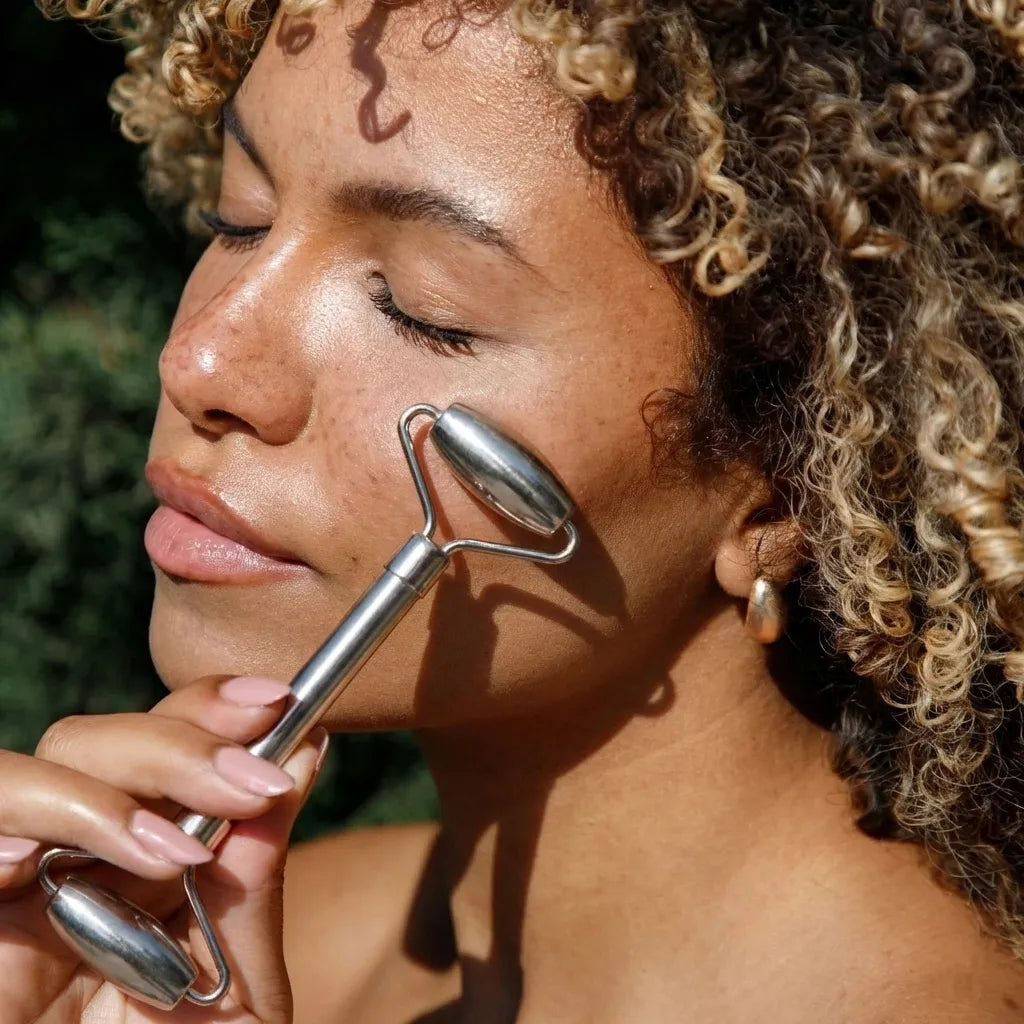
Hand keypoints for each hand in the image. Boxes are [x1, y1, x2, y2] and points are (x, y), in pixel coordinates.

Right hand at [0, 675, 327, 1022]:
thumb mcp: (237, 992)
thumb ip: (256, 880)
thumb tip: (304, 754)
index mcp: (148, 862)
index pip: (167, 742)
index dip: (211, 707)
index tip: (280, 704)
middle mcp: (77, 863)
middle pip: (99, 740)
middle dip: (179, 744)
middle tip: (251, 782)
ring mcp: (13, 890)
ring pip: (25, 773)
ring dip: (102, 796)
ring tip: (172, 855)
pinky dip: (4, 832)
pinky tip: (29, 866)